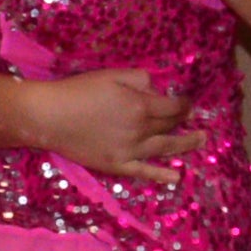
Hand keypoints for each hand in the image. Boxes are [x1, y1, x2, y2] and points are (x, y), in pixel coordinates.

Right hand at [19, 65, 188, 182]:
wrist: (49, 116)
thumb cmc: (79, 91)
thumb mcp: (112, 74)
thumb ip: (140, 79)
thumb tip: (158, 89)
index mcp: (140, 106)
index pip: (173, 107)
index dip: (184, 104)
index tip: (188, 102)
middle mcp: (140, 130)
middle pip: (169, 126)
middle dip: (184, 120)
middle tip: (194, 119)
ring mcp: (130, 151)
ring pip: (164, 148)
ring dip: (185, 145)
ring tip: (200, 141)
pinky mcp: (117, 165)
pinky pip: (144, 172)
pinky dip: (162, 175)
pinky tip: (176, 177)